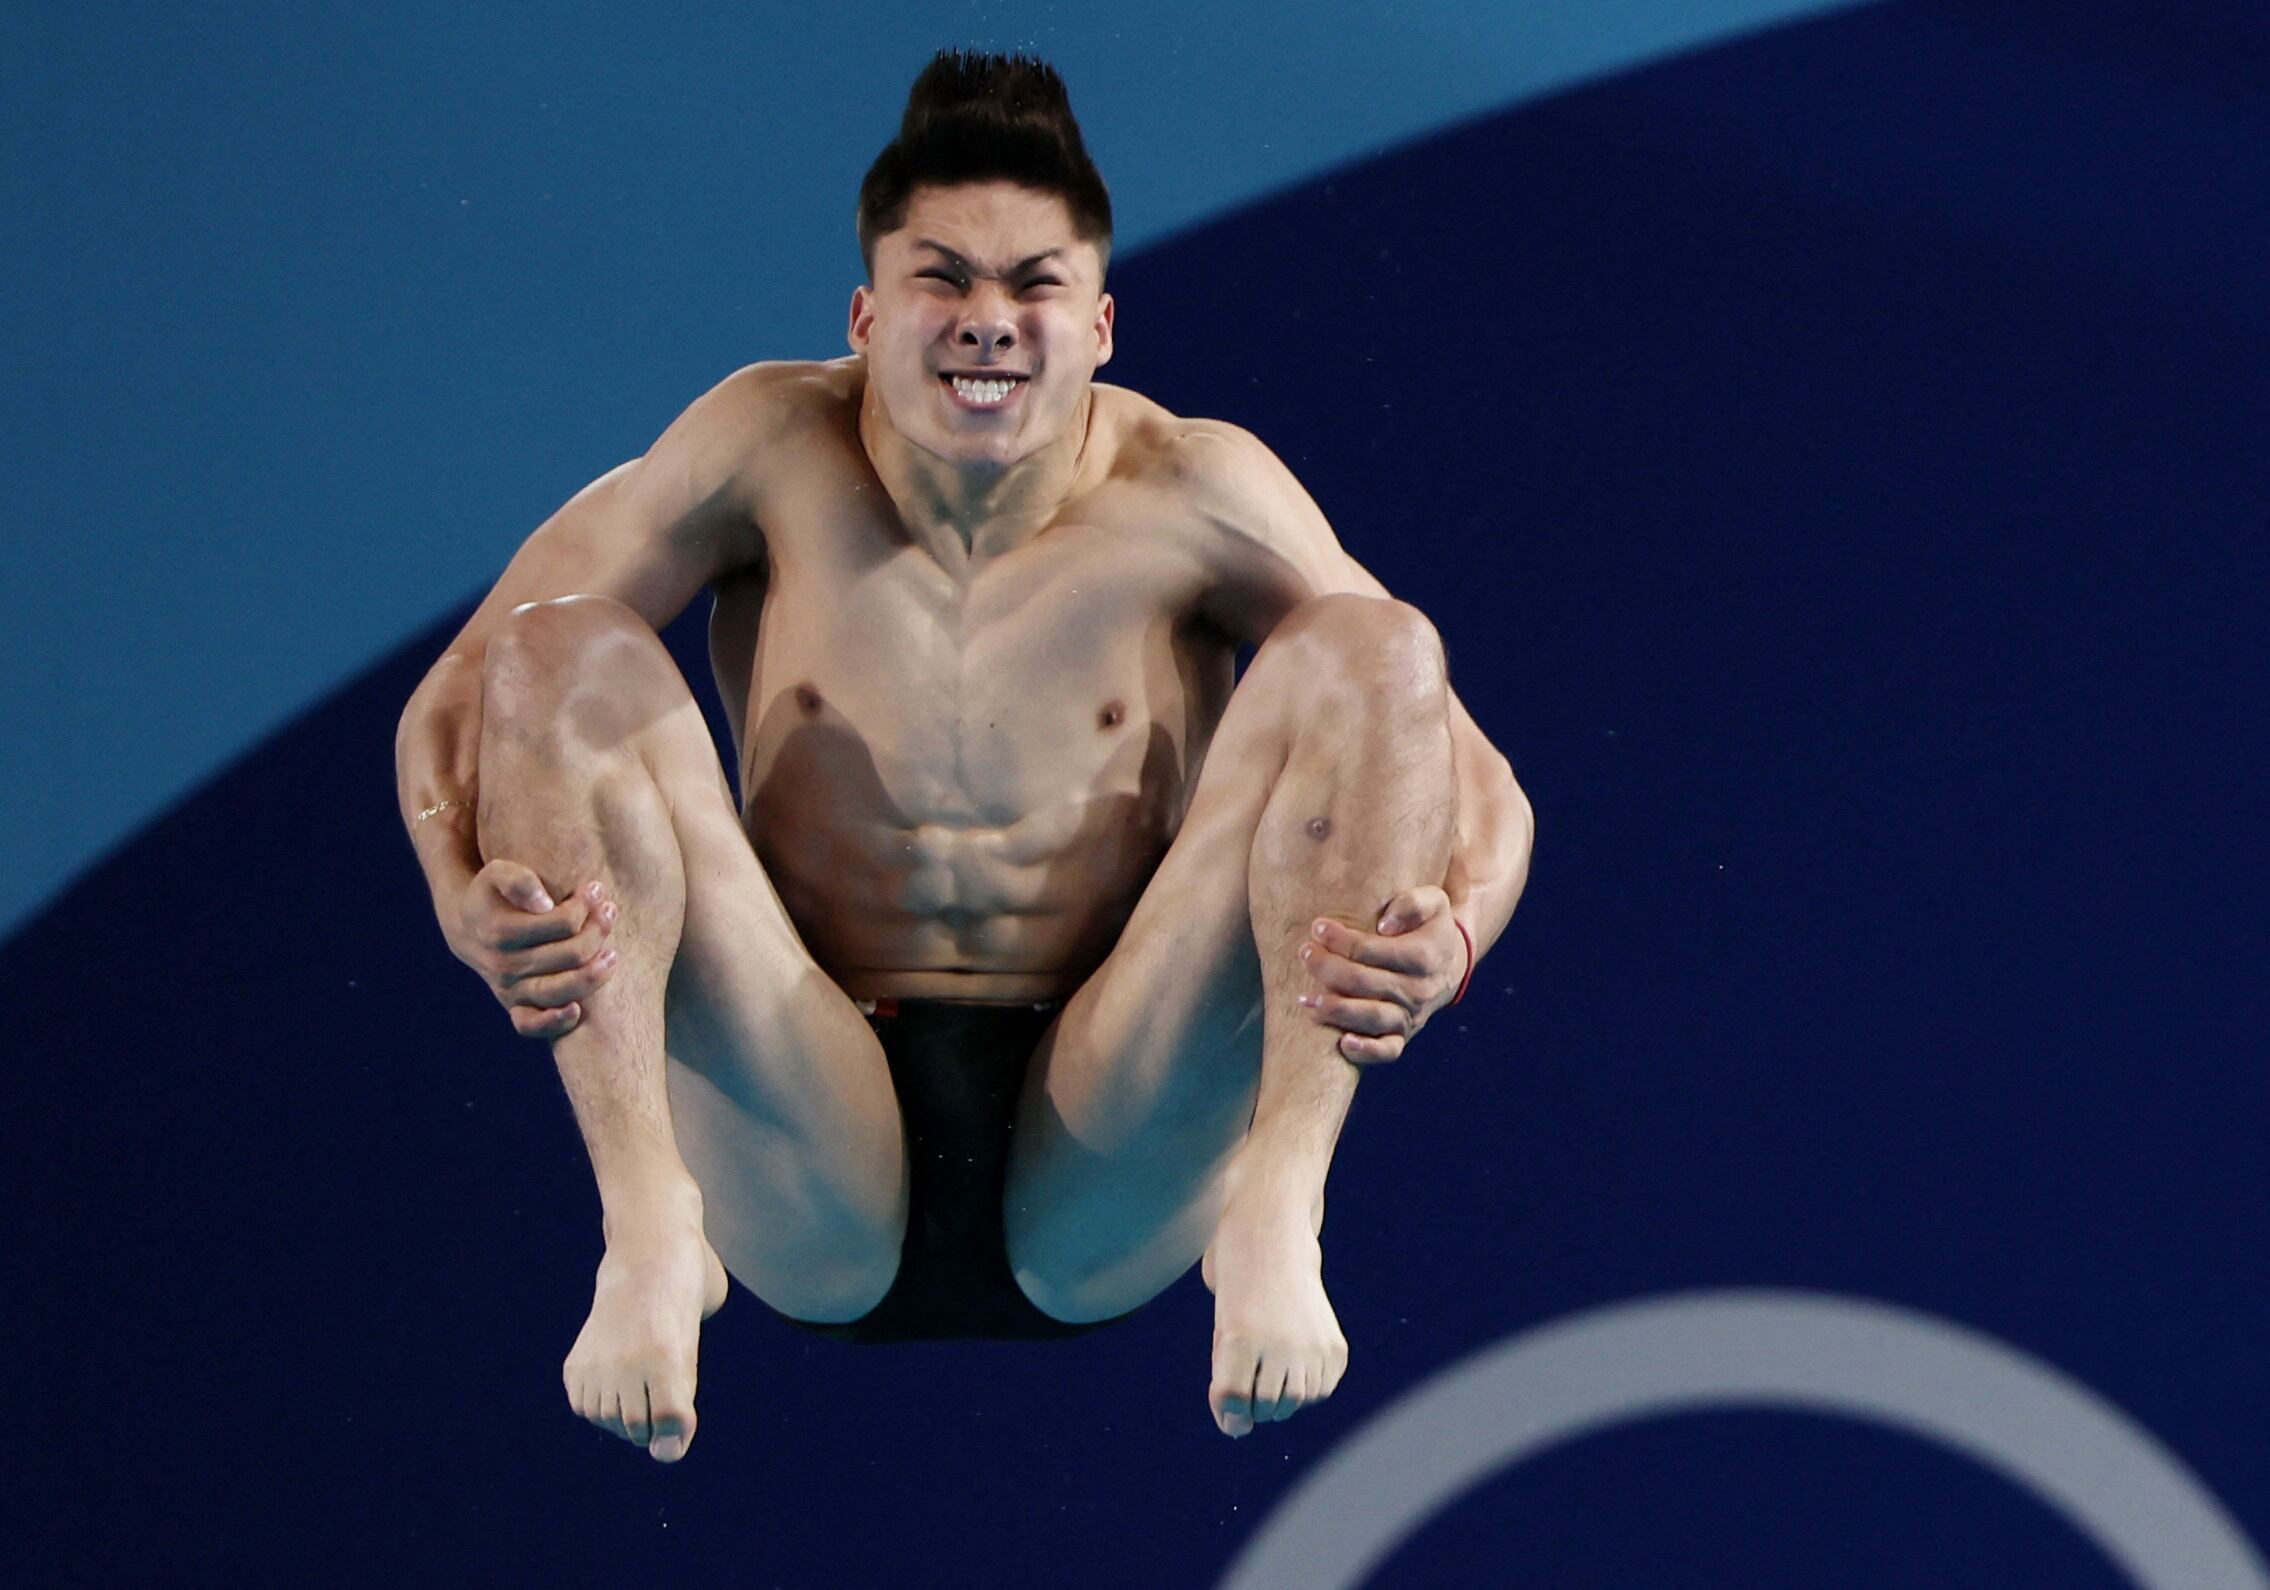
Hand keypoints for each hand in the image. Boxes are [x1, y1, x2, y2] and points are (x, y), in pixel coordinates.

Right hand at [446, 860, 618, 1038]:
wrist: (471, 926)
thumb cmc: (495, 894)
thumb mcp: (499, 873)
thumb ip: (519, 880)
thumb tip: (544, 903)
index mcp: (501, 931)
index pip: (563, 923)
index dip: (585, 906)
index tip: (594, 889)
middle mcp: (504, 964)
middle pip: (570, 955)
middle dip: (598, 931)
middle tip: (609, 911)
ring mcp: (509, 988)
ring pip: (558, 991)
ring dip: (593, 975)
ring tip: (612, 954)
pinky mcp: (515, 1006)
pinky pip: (530, 1025)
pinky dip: (554, 1022)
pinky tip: (576, 1010)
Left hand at [1296, 885, 1465, 1063]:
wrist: (1450, 963)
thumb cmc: (1431, 927)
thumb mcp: (1433, 902)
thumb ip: (1412, 904)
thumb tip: (1384, 924)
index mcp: (1424, 956)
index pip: (1373, 950)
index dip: (1341, 940)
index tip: (1318, 928)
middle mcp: (1418, 989)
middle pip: (1365, 982)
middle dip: (1329, 968)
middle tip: (1305, 953)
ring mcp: (1411, 1015)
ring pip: (1372, 1018)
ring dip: (1336, 1009)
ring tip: (1306, 998)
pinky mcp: (1404, 1034)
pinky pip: (1388, 1051)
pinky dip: (1367, 1051)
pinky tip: (1343, 1043)